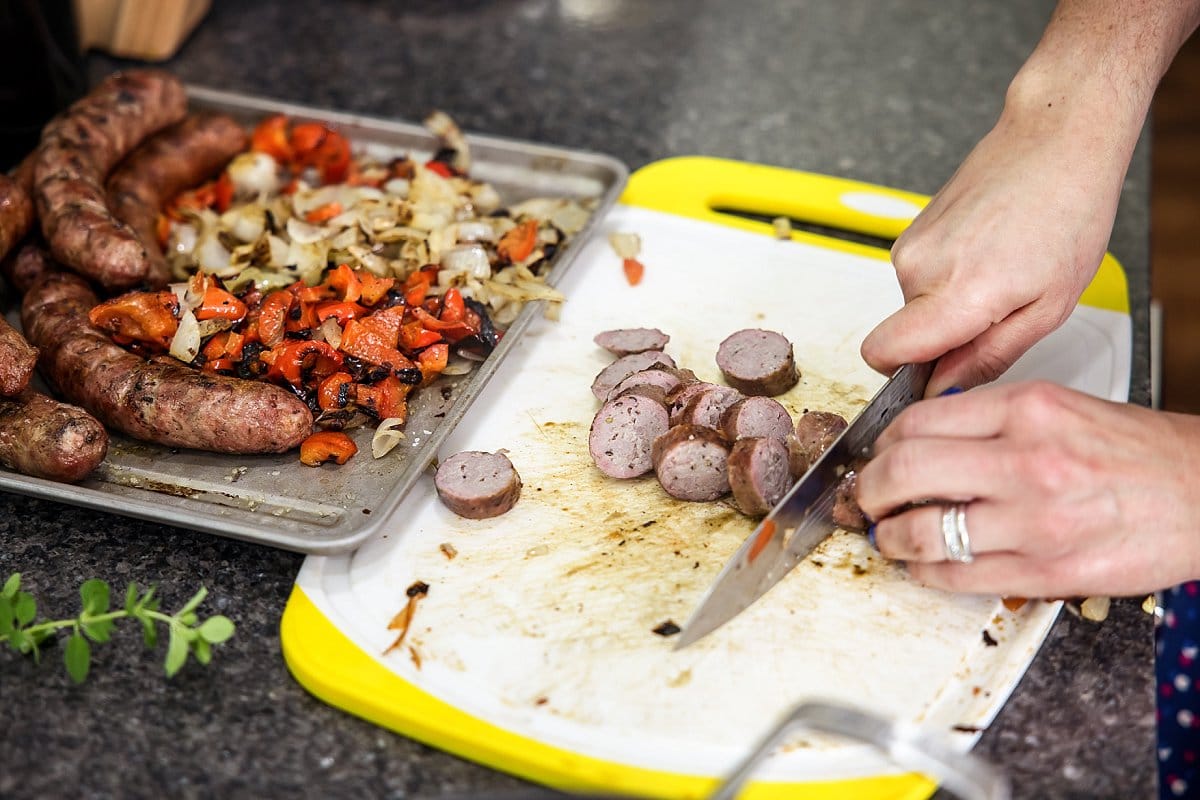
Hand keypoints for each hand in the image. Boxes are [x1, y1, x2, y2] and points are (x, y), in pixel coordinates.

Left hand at [855, 381, 1199, 597]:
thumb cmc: (1136, 452)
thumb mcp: (1060, 407)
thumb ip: (989, 418)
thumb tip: (919, 436)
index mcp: (1027, 410)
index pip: (917, 421)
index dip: (883, 444)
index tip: (878, 456)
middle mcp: (1027, 461)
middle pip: (905, 471)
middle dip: (871, 488)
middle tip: (868, 496)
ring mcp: (1035, 522)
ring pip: (922, 531)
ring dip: (889, 537)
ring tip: (887, 534)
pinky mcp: (1046, 572)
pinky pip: (956, 576)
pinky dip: (924, 572)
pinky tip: (922, 563)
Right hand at [860, 102, 1128, 395]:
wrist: (1055, 142)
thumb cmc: (1068, 212)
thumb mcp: (1049, 308)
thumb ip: (988, 358)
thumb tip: (944, 388)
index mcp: (956, 293)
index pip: (882, 355)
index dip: (908, 375)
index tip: (942, 371)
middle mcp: (919, 268)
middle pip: (904, 337)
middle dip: (944, 338)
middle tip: (1000, 310)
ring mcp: (909, 246)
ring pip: (914, 308)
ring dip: (951, 304)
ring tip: (1001, 272)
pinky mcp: (910, 232)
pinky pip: (919, 279)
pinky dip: (950, 277)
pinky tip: (988, 252)